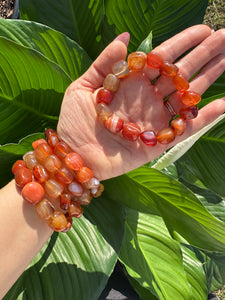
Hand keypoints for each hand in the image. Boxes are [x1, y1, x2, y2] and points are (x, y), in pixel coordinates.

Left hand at [57, 25, 224, 180]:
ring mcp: (155, 119)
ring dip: (209, 77)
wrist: (73, 155)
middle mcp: (147, 99)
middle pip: (180, 73)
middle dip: (203, 55)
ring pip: (187, 96)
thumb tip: (126, 37)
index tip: (202, 30)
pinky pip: (186, 128)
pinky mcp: (158, 142)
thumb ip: (105, 62)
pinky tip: (224, 103)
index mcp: (131, 83)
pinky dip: (206, 117)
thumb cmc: (74, 122)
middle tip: (224, 37)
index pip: (161, 58)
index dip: (181, 43)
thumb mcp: (83, 86)